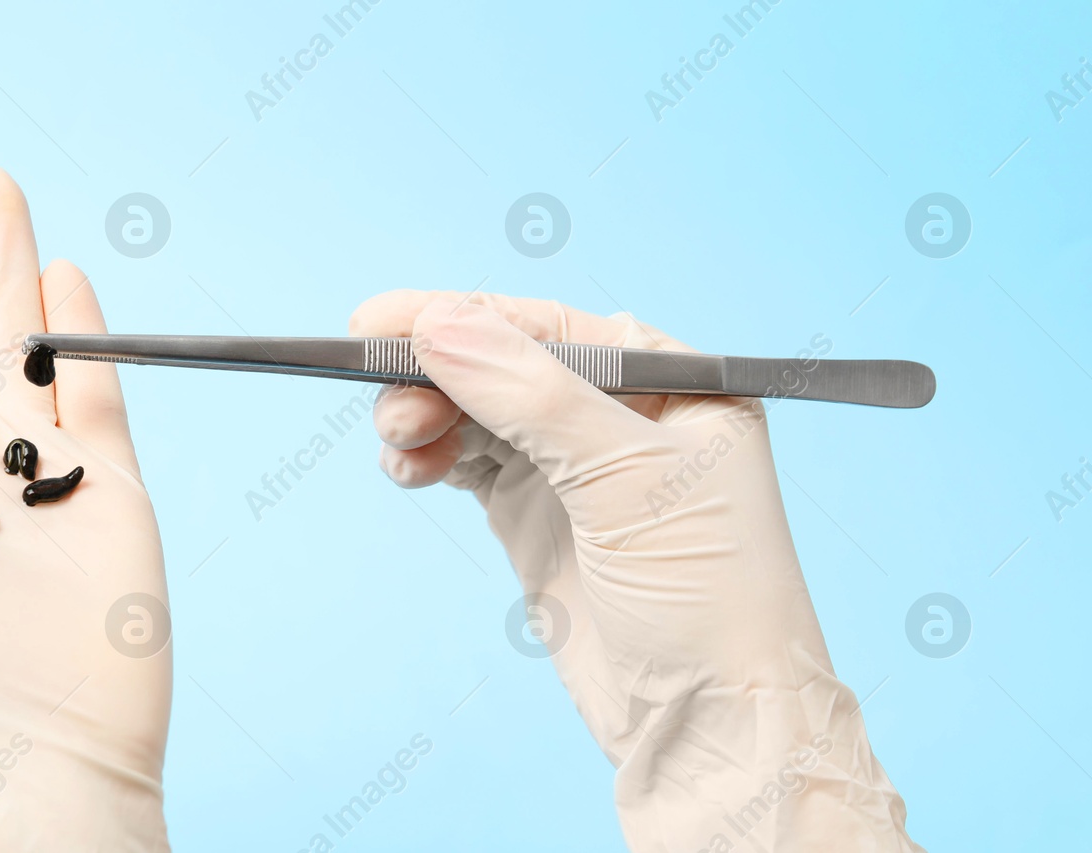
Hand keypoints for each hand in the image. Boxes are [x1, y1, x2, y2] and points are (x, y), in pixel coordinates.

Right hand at [351, 290, 921, 851]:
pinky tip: (408, 465)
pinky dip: (433, 457)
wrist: (710, 724)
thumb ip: (531, 395)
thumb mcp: (625, 479)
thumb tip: (440, 322)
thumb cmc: (710, 598)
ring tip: (397, 441)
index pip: (553, 325)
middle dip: (438, 372)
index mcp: (673, 382)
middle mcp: (623, 415)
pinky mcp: (539, 516)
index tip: (381, 321)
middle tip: (384, 396)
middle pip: (506, 363)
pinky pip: (470, 461)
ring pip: (479, 411)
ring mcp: (576, 469)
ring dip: (428, 415)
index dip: (466, 314)